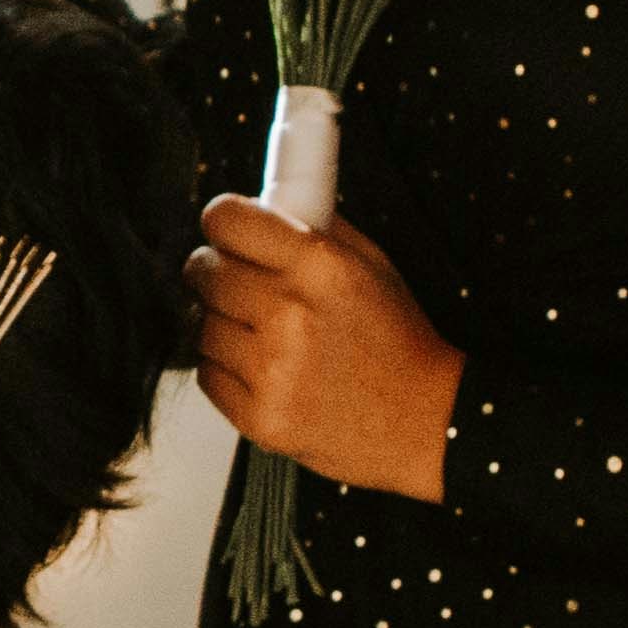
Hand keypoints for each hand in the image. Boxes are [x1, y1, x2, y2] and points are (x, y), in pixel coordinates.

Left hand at [188, 199, 462, 499]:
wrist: (427, 423)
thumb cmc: (399, 343)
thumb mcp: (372, 265)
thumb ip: (315, 228)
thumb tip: (262, 203)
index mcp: (320, 266)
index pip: (226, 219)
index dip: (223, 223)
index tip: (228, 233)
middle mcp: (291, 314)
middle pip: (203, 270)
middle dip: (218, 272)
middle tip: (244, 284)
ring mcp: (272, 369)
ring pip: (201, 324)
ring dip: (224, 325)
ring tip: (265, 336)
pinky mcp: (260, 417)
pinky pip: (206, 374)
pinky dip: (226, 370)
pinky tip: (264, 369)